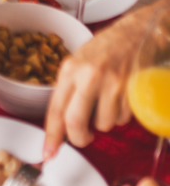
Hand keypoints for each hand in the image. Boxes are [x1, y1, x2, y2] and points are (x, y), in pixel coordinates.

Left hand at [42, 0, 158, 157]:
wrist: (137, 32)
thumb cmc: (105, 49)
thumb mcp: (78, 63)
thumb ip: (69, 89)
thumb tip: (62, 121)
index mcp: (69, 69)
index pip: (56, 109)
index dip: (52, 135)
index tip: (47, 153)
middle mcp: (88, 76)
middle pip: (76, 122)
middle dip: (78, 138)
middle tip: (82, 138)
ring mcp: (113, 84)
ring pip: (104, 124)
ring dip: (104, 123)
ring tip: (106, 105)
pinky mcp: (133, 90)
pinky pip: (123, 118)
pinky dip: (121, 116)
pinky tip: (121, 99)